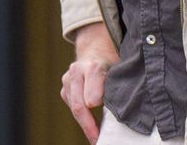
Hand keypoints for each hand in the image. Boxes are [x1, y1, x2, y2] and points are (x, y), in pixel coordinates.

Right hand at [60, 21, 116, 143]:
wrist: (95, 52)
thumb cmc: (111, 65)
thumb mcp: (119, 71)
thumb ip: (117, 87)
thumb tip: (122, 110)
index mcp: (94, 65)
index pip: (92, 92)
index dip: (97, 104)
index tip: (103, 121)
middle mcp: (77, 71)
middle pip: (79, 104)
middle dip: (88, 125)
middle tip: (97, 139)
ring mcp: (68, 79)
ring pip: (74, 107)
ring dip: (85, 124)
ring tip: (96, 136)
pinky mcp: (64, 88)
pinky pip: (72, 106)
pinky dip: (81, 118)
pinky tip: (90, 126)